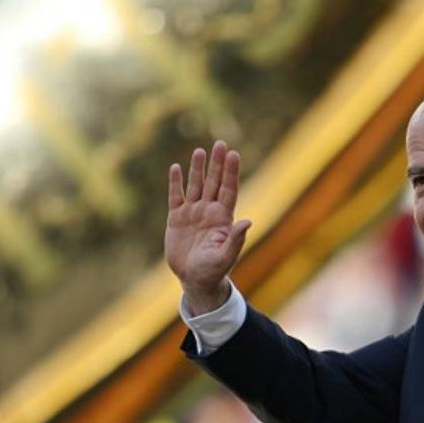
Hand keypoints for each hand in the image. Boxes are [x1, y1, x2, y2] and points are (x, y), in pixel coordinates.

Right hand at [165, 141, 250, 313]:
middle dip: (217, 163)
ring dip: (197, 169)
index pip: (228, 189)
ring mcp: (193, 212)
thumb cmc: (213, 270)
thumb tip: (248, 221)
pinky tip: (176, 168)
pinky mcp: (176, 218)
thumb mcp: (225, 257)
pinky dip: (176, 183)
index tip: (234, 154)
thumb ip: (235, 239)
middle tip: (220, 143)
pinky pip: (175, 197)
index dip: (231, 172)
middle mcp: (209, 210)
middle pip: (214, 182)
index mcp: (223, 218)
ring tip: (200, 151)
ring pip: (195, 185)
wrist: (194, 279)